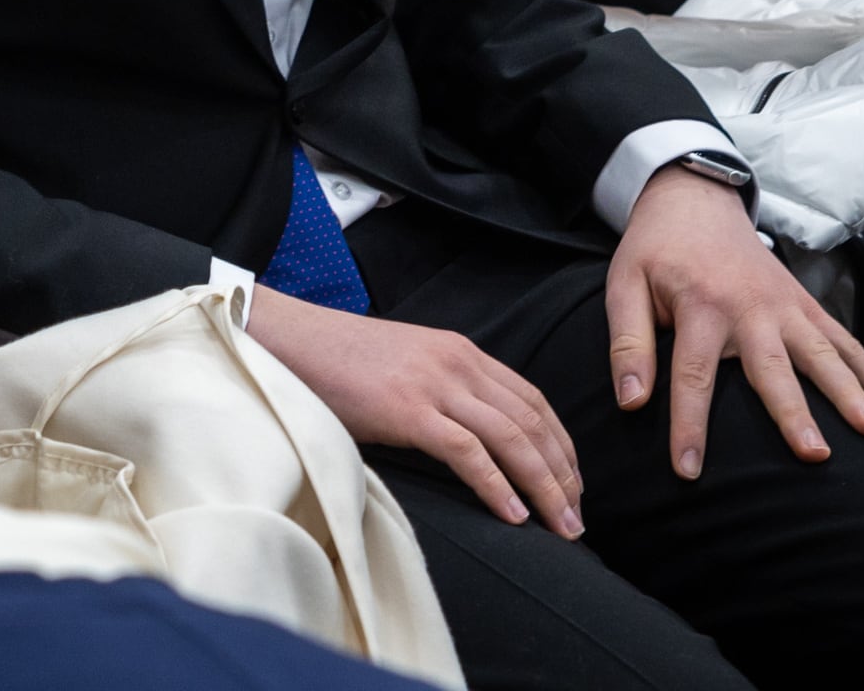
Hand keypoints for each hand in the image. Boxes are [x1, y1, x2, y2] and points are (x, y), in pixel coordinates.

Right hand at [247, 286, 584, 536]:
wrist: (287, 338)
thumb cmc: (338, 361)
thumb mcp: (406, 365)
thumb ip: (443, 390)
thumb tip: (472, 439)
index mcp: (460, 352)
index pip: (533, 399)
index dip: (561, 445)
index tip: (573, 483)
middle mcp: (457, 363)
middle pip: (533, 422)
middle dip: (564, 474)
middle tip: (576, 518)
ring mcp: (433, 384)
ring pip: (512, 439)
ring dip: (545, 487)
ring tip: (560, 525)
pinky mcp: (407, 409)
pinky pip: (468, 452)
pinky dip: (497, 486)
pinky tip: (513, 515)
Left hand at [606, 165, 863, 478]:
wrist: (695, 201)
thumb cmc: (656, 250)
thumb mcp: (624, 284)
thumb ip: (628, 342)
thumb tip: (632, 403)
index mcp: (701, 305)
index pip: (692, 374)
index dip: (689, 425)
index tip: (689, 471)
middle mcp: (751, 308)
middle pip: (773, 368)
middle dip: (793, 413)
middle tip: (814, 455)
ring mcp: (788, 307)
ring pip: (824, 355)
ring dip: (852, 394)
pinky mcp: (809, 306)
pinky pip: (847, 344)